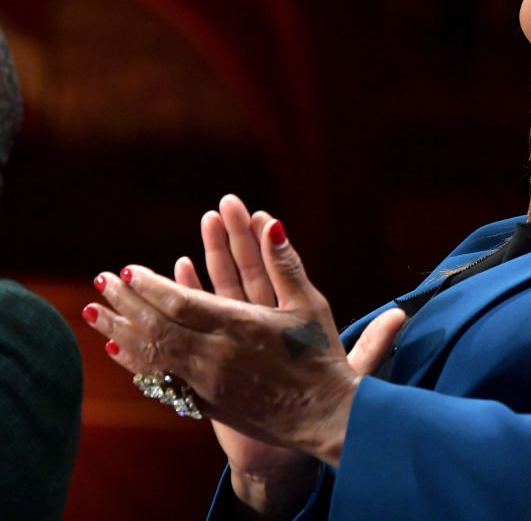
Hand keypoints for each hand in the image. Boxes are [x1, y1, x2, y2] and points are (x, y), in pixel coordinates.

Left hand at [83, 212, 403, 480]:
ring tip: (95, 312)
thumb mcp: (309, 304)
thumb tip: (272, 222)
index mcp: (240, 326)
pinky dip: (136, 363)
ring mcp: (207, 384)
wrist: (324, 417)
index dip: (151, 285)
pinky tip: (119, 350)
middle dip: (126, 302)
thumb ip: (285, 263)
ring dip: (120, 331)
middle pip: (156, 327)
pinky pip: (160, 382)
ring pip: (151, 356)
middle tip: (102, 280)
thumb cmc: (321, 356)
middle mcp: (215, 356)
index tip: (129, 270)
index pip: (180, 302)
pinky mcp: (206, 405)